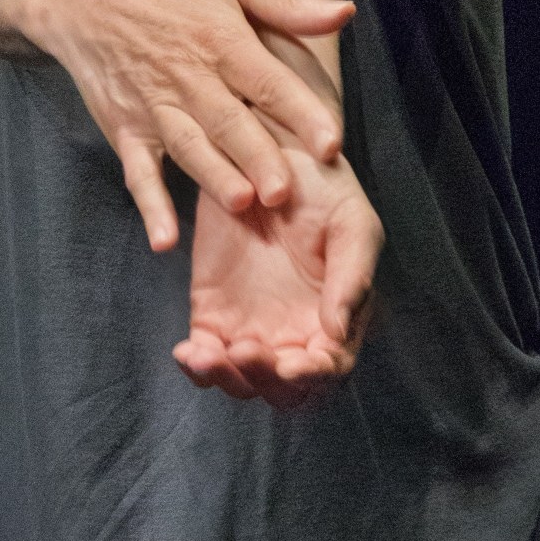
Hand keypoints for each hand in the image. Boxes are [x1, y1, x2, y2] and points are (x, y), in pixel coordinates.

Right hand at [34, 0, 355, 249]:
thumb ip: (288, 3)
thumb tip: (344, 13)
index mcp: (222, 40)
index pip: (267, 81)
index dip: (300, 112)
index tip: (331, 143)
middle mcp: (189, 77)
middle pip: (227, 121)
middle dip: (255, 156)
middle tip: (285, 191)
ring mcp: (154, 107)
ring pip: (188, 147)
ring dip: (213, 175)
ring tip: (241, 203)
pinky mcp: (127, 130)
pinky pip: (139, 172)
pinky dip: (150, 205)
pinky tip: (165, 239)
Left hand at [173, 141, 381, 407]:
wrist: (266, 153)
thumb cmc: (322, 187)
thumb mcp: (351, 221)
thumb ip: (352, 276)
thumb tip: (337, 331)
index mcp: (336, 317)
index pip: (330, 367)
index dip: (313, 375)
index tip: (291, 365)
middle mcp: (295, 332)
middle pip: (283, 387)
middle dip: (265, 381)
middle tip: (246, 352)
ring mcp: (252, 327)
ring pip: (241, 380)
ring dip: (226, 379)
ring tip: (206, 356)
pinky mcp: (212, 315)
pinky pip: (204, 355)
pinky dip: (196, 366)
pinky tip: (188, 353)